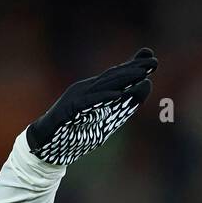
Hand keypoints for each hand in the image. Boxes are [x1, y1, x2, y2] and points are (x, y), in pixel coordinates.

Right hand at [26, 47, 157, 164]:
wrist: (47, 146)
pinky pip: (89, 103)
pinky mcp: (70, 110)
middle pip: (113, 77)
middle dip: (134, 69)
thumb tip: (139, 91)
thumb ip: (120, 107)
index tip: (151, 57)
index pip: (117, 77)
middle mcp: (87, 90)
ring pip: (104, 86)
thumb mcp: (104, 121)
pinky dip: (104, 98)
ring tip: (142, 74)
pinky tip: (119, 95)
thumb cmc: (75, 134)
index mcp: (95, 93)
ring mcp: (77, 98)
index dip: (133, 67)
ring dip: (124, 79)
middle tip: (154, 62)